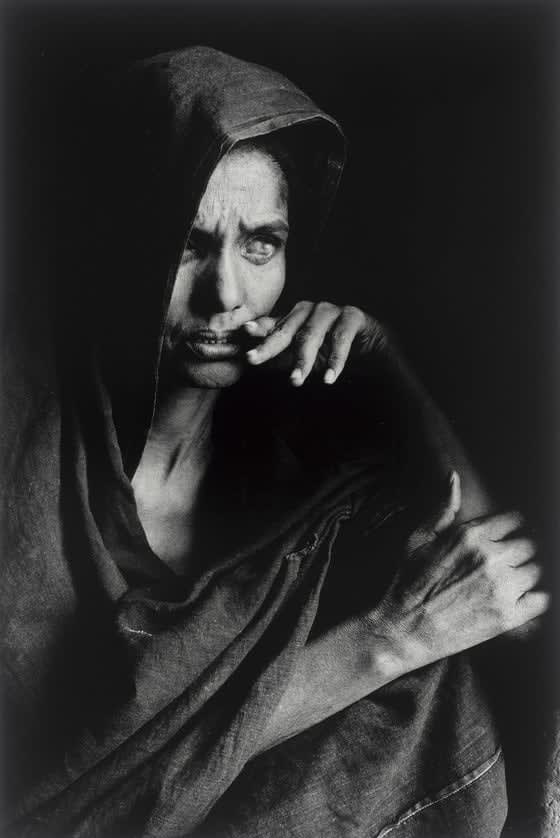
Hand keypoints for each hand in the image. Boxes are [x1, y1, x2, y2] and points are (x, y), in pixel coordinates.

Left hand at [243, 301, 384, 385]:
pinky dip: (335, 360)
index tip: (242, 335)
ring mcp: (332, 311)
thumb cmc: (333, 355)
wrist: (374, 354)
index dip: (257, 330)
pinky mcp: (354, 316)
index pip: (272, 325)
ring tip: (296, 381)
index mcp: (295, 319)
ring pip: (311, 333)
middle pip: (286, 329)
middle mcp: (310, 311)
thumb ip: (279, 359)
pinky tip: (329, 378)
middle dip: (269, 346)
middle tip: (254, 360)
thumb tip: (248, 362)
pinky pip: (341, 337)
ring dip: (303, 359)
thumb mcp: (303, 360)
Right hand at [369, 472, 549, 671]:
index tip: (507, 537)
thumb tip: (453, 476)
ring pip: (536, 571)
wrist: (401, 630)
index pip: (514, 520)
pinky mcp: (508, 618)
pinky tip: (520, 599)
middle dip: (519, 551)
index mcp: (469, 536)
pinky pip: (542, 600)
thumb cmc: (405, 582)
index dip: (511, 528)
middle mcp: (490, 558)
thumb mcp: (416, 539)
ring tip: (509, 582)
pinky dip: (535, 598)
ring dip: (526, 574)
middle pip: (529, 545)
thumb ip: (442, 508)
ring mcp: (501, 588)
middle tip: (506, 563)